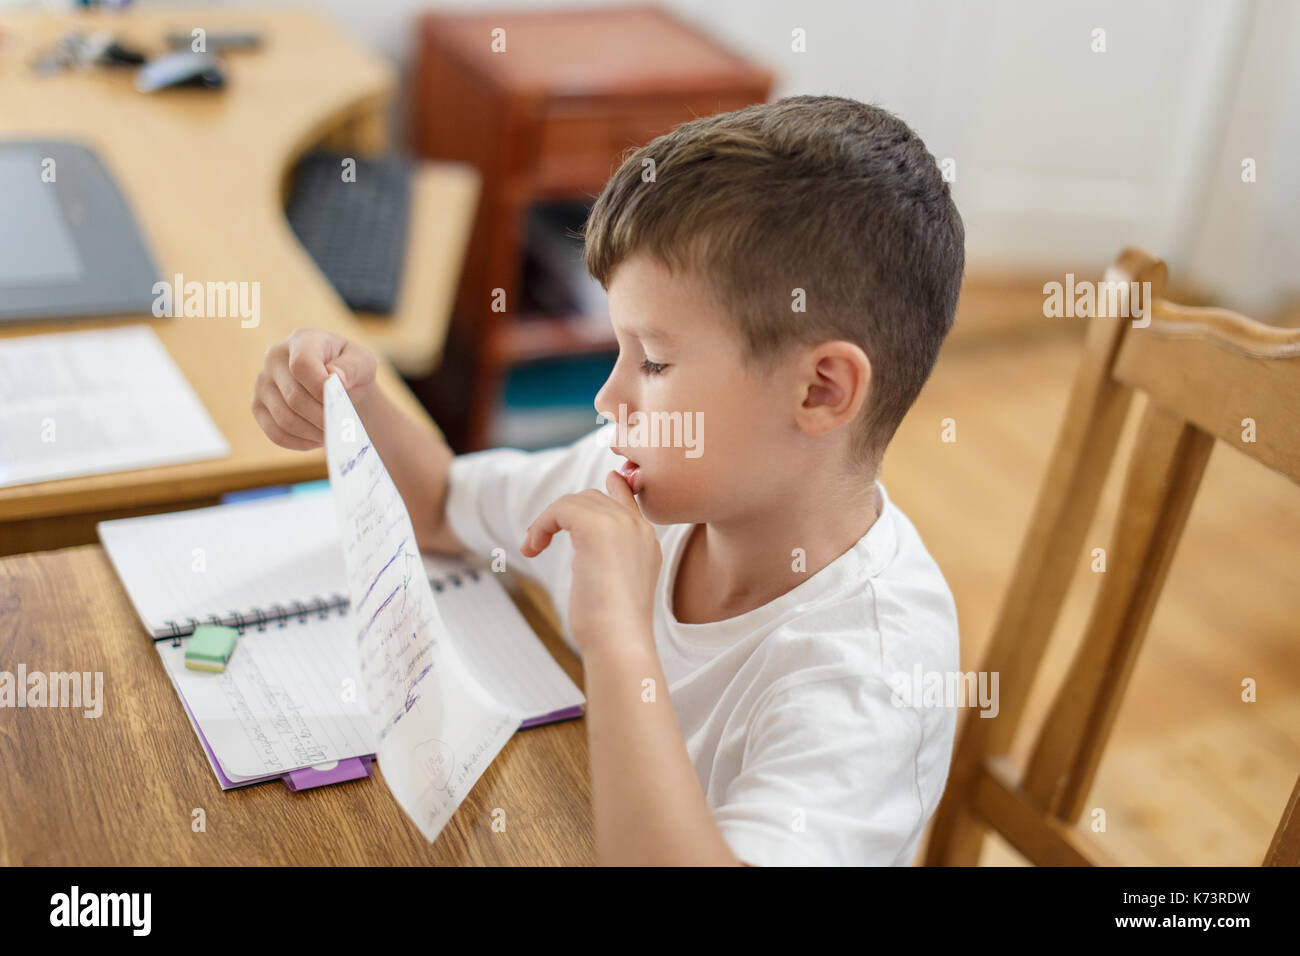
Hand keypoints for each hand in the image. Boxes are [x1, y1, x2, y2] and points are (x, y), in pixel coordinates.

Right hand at [251, 327, 376, 448]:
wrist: (339, 384)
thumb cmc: (351, 371)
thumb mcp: (363, 362)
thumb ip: (353, 367)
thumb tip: (336, 377)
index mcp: (302, 340)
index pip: (302, 364)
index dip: (321, 387)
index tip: (339, 398)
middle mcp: (274, 357)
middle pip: (294, 397)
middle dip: (323, 417)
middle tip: (342, 425)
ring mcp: (262, 383)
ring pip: (285, 419)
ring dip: (314, 432)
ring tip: (333, 432)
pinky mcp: (258, 406)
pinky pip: (276, 433)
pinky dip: (300, 442)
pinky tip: (317, 439)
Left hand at [521, 471, 661, 655]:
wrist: (619, 641)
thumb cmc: (612, 628)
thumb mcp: (615, 586)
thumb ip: (607, 560)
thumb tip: (582, 552)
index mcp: (647, 541)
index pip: (629, 497)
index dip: (613, 487)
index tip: (607, 479)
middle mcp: (638, 527)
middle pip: (594, 498)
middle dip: (563, 514)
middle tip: (539, 541)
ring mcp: (621, 524)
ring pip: (576, 501)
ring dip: (548, 521)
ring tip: (533, 548)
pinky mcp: (597, 527)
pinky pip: (561, 509)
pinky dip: (542, 525)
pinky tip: (533, 549)